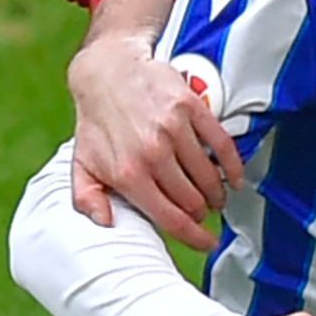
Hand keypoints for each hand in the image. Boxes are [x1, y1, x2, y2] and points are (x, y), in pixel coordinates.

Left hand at [68, 27, 243, 243]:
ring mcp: (173, 129)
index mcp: (127, 174)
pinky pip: (221, 143)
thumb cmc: (97, 122)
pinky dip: (232, 165)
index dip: (193, 237)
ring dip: (216, 193)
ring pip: (208, 176)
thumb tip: (105, 223)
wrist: (108, 71)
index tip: (206, 243)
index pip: (169, 218)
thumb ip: (88, 198)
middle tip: (203, 214)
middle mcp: (152, 153)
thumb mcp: (82, 164)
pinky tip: (234, 177)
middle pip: (193, 201)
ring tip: (215, 197)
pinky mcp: (190, 107)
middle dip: (202, 213)